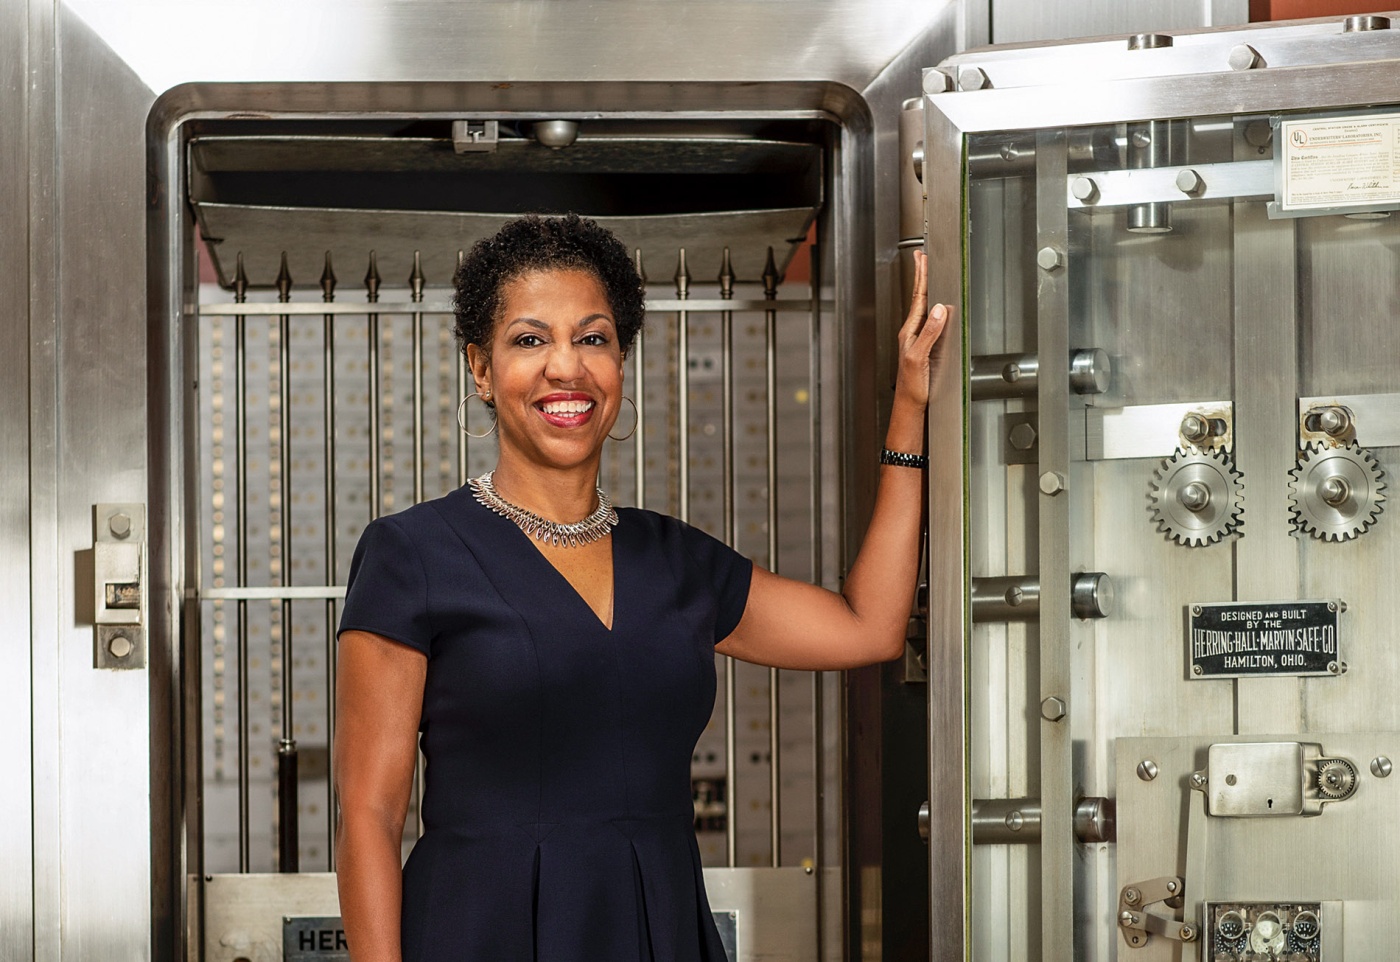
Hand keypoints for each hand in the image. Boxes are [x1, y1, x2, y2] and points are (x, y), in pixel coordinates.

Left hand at [895, 250, 952, 408]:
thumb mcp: (920, 358)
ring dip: (926, 290)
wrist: (910, 406)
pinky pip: (930, 322)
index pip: (918, 298)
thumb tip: (940, 310)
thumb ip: (929, 334)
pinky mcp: (925, 348)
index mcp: (909, 332)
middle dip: (921, 277)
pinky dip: (934, 308)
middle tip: (922, 257)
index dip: (921, 277)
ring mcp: (917, 340)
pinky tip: (937, 308)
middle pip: (919, 299)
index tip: (922, 259)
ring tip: (927, 274)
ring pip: (924, 309)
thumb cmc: (912, 387)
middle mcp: (912, 334)